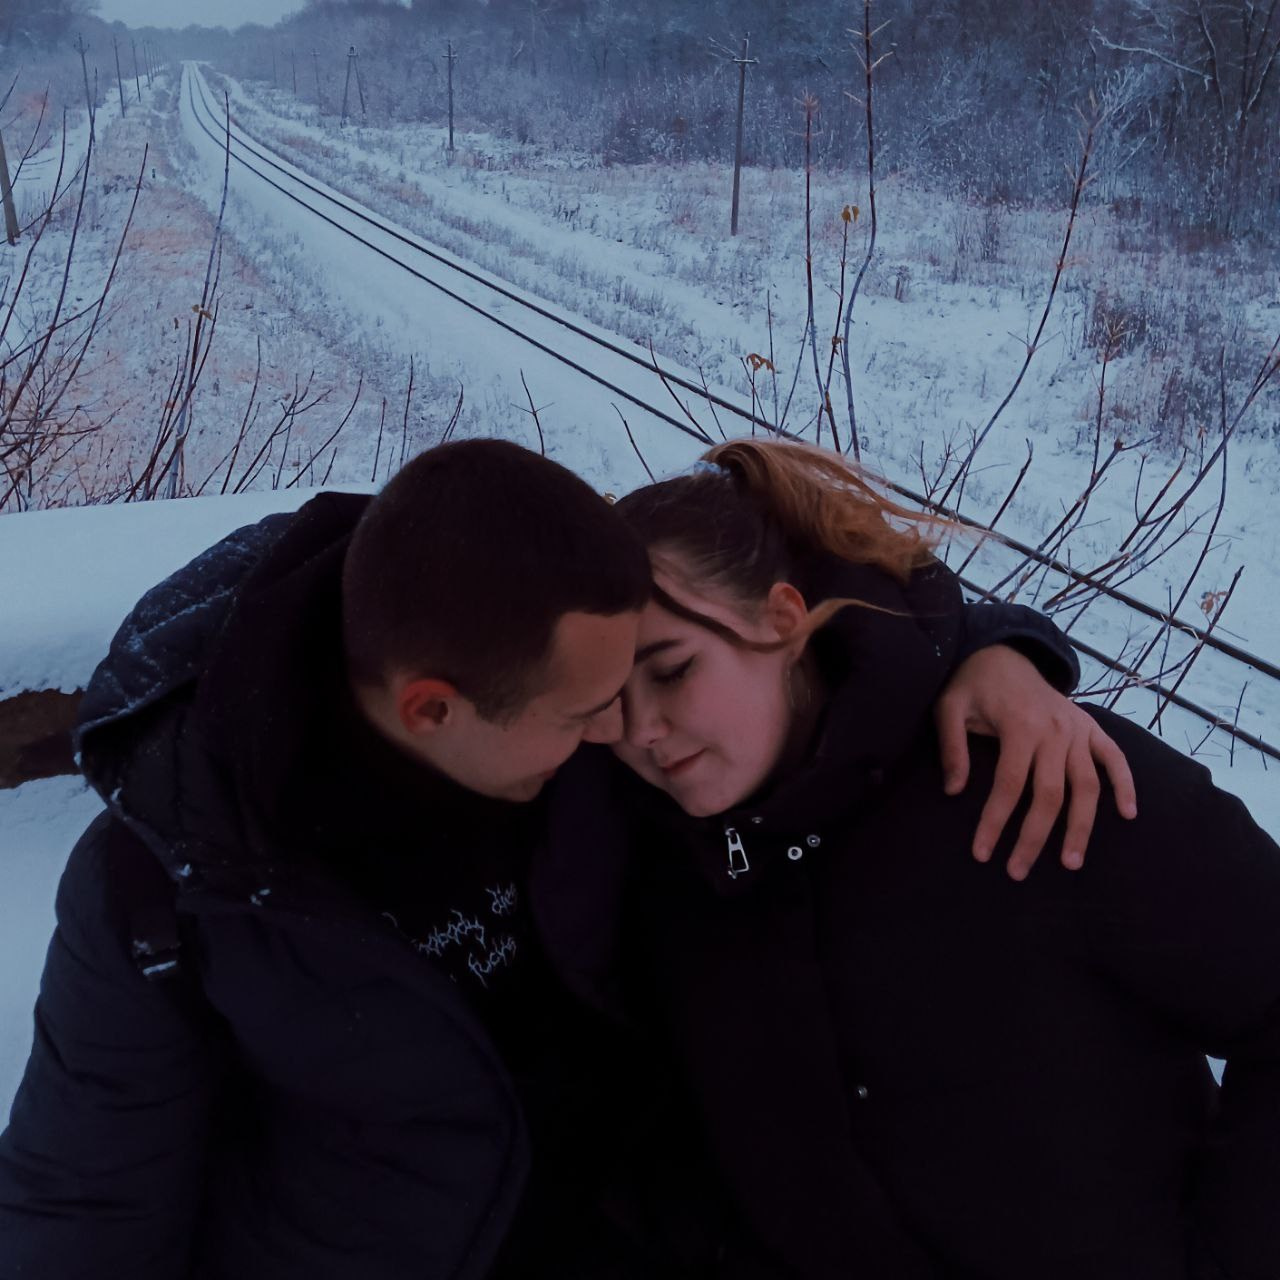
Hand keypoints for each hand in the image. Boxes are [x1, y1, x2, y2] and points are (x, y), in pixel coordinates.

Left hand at [934, 645, 1137, 879]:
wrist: (1003, 652)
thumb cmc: (973, 685)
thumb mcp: (949, 708)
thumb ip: (951, 748)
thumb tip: (953, 791)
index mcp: (1020, 726)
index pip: (1009, 785)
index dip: (995, 822)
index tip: (982, 853)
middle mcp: (1055, 731)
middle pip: (1050, 795)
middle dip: (1034, 838)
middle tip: (1018, 872)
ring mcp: (1077, 730)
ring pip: (1087, 786)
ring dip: (1081, 827)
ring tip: (1071, 862)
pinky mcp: (1091, 727)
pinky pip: (1115, 758)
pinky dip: (1126, 784)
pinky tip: (1128, 814)